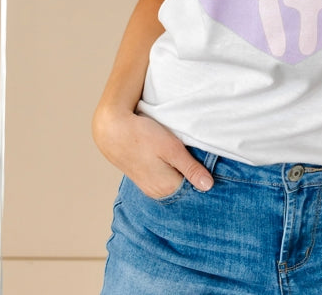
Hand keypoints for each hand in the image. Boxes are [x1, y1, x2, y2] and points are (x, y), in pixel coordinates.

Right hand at [93, 107, 213, 197]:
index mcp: (167, 188)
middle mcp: (157, 192)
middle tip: (198, 156)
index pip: (194, 190)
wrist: (112, 129)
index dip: (203, 176)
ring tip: (182, 154)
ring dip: (181, 171)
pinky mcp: (143, 178)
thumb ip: (190, 168)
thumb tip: (208, 186)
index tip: (209, 164)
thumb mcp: (172, 149)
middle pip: (184, 187)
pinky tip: (170, 158)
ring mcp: (149, 186)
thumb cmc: (143, 136)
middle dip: (193, 175)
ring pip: (173, 181)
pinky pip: (163, 177)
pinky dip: (170, 169)